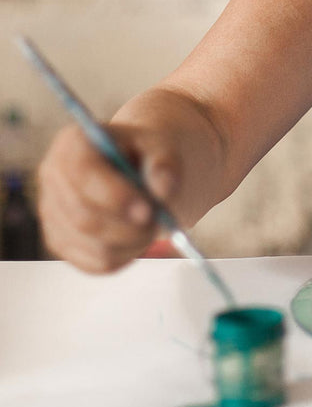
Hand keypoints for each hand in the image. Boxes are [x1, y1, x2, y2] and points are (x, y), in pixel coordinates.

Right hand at [36, 122, 180, 272]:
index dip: (114, 195)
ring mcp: (51, 212)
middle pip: (83, 216)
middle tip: (159, 223)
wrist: (136, 167)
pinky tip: (139, 238)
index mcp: (73, 143)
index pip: (83, 172)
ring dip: (130, 242)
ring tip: (155, 225)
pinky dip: (124, 256)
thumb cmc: (146, 154)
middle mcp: (53, 177)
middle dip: (127, 227)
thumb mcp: (162, 147)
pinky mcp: (60, 241)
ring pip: (90, 244)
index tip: (148, 210)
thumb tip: (164, 188)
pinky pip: (93, 263)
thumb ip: (165, 163)